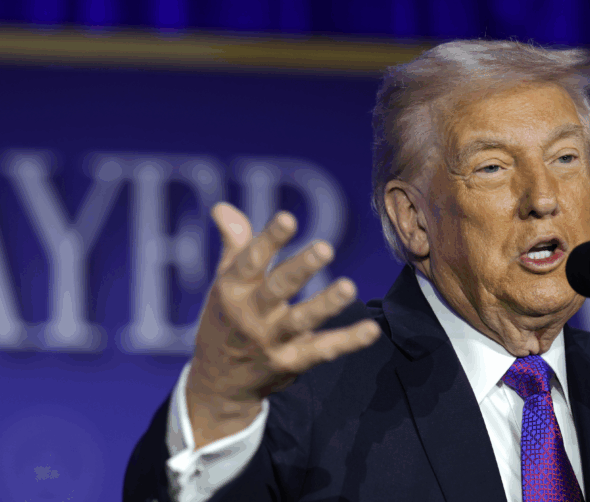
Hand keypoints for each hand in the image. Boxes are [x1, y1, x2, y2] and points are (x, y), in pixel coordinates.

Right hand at [186, 202, 380, 447]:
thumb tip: (223, 207)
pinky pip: (322, 351)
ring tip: (349, 287)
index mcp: (233, 289)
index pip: (251, 261)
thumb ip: (234, 244)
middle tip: (325, 248)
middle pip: (277, 289)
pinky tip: (371, 330)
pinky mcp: (291, 362)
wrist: (217, 382)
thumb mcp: (225, 282)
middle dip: (300, 269)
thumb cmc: (226, 319)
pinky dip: (347, 342)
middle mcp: (250, 315)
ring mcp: (271, 341)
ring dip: (325, 304)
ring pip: (301, 321)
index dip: (269, 239)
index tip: (288, 218)